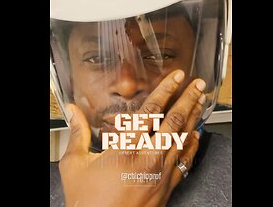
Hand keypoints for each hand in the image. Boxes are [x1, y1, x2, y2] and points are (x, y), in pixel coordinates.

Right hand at [59, 70, 205, 206]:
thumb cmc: (88, 203)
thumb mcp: (75, 165)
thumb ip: (77, 134)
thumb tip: (72, 110)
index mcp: (126, 149)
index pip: (152, 112)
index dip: (166, 91)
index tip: (176, 78)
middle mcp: (148, 159)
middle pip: (174, 122)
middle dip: (188, 99)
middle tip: (197, 85)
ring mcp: (161, 174)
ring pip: (183, 139)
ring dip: (193, 117)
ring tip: (200, 102)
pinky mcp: (167, 187)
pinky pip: (185, 162)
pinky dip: (192, 147)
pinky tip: (195, 136)